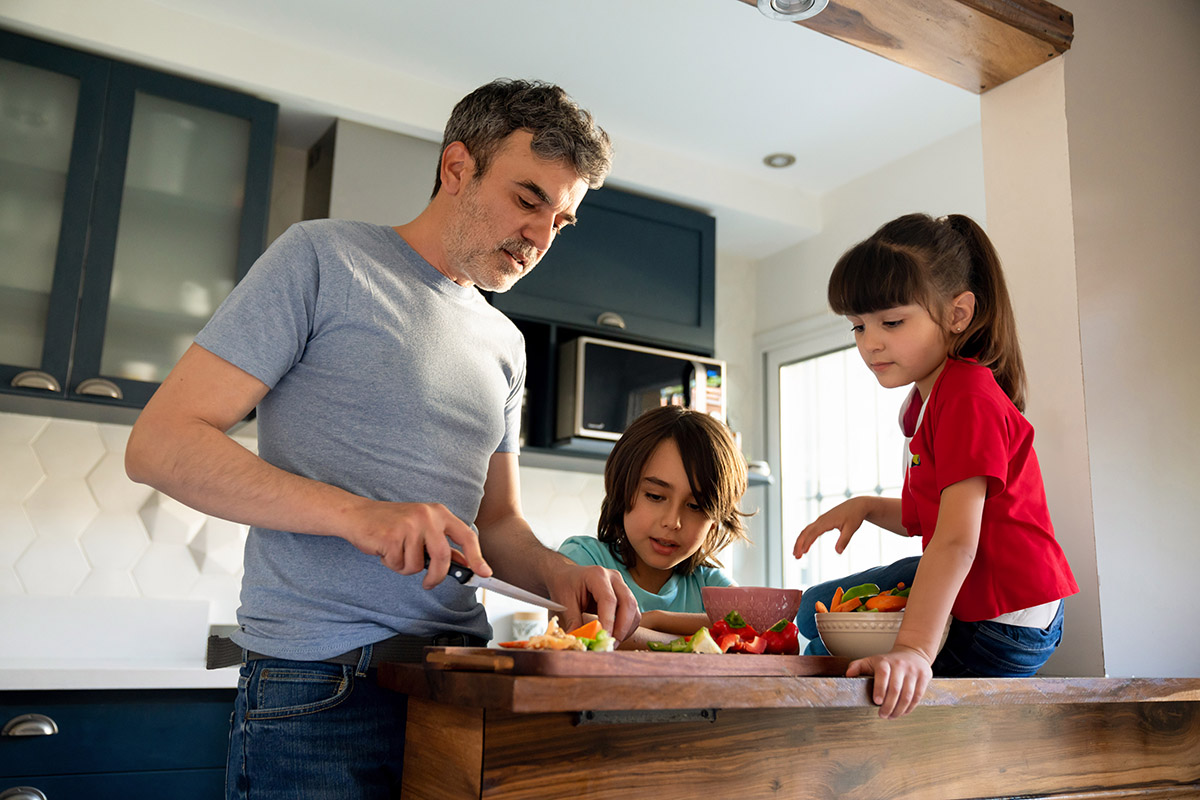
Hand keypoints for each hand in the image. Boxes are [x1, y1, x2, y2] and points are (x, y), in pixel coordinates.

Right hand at [347, 500, 490, 589]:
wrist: (358, 514)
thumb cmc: (392, 523)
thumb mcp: (422, 528)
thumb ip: (442, 544)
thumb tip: (465, 563)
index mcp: (439, 512)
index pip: (466, 536)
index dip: (477, 556)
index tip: (485, 573)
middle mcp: (427, 516)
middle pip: (442, 557)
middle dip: (436, 576)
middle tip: (429, 584)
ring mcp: (409, 525)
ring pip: (417, 565)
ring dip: (405, 567)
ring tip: (396, 552)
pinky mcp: (392, 536)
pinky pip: (399, 564)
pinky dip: (391, 564)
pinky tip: (385, 550)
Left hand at [544, 563, 640, 640]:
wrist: (565, 575)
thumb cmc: (564, 586)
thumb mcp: (565, 603)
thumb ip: (574, 622)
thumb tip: (580, 643)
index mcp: (597, 575)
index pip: (609, 600)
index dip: (609, 622)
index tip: (604, 639)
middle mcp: (613, 578)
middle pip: (628, 603)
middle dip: (622, 628)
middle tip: (610, 644)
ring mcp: (621, 585)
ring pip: (634, 610)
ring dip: (626, 629)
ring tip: (610, 642)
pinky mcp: (624, 595)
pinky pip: (633, 613)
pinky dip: (627, 627)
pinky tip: (614, 635)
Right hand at [793, 496, 870, 558]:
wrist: (857, 505)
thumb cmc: (855, 516)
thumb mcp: (851, 528)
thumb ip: (844, 540)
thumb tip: (838, 552)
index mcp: (826, 521)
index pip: (812, 533)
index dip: (806, 543)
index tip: (802, 553)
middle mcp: (821, 520)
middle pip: (805, 532)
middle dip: (799, 543)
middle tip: (796, 556)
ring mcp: (820, 520)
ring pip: (806, 531)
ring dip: (800, 541)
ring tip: (797, 554)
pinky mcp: (822, 521)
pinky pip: (810, 529)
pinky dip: (805, 538)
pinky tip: (805, 545)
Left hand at [845, 646, 932, 718]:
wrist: (913, 652)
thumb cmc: (890, 661)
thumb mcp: (872, 660)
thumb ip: (858, 667)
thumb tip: (848, 675)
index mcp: (885, 662)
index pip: (882, 674)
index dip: (880, 689)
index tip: (877, 702)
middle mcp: (900, 666)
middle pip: (895, 689)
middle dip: (889, 705)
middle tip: (883, 715)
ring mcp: (913, 672)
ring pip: (907, 695)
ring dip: (899, 709)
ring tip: (892, 716)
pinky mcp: (924, 677)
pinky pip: (918, 696)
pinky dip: (910, 707)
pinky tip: (903, 712)